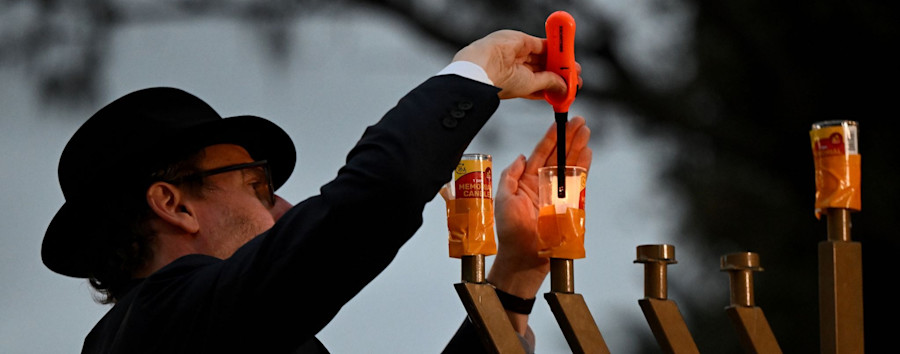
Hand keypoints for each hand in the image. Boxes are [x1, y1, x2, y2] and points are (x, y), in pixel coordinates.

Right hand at [452, 30, 582, 99]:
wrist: (482, 66)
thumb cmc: (499, 82)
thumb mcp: (529, 85)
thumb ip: (548, 82)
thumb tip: (564, 85)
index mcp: (519, 83)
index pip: (543, 83)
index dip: (557, 84)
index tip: (570, 87)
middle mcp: (520, 69)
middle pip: (546, 69)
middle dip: (562, 72)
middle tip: (576, 75)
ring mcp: (521, 54)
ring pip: (546, 55)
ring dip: (561, 60)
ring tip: (574, 66)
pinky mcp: (523, 41)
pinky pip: (544, 42)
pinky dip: (556, 45)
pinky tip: (567, 51)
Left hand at [488, 116, 591, 297]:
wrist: (524, 257)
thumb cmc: (510, 232)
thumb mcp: (503, 198)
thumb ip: (510, 175)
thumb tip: (522, 157)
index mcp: (527, 181)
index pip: (541, 154)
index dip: (550, 138)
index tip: (559, 123)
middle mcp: (544, 185)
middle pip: (559, 156)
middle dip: (569, 138)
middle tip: (579, 121)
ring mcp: (558, 194)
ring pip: (570, 166)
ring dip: (578, 148)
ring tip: (586, 132)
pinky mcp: (569, 206)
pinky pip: (578, 184)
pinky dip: (583, 168)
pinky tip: (587, 154)